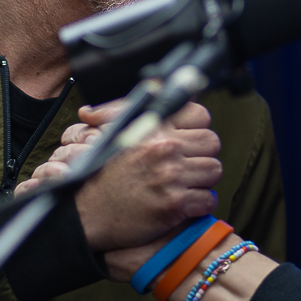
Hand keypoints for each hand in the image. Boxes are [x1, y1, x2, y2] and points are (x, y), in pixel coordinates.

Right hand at [17, 99, 221, 251]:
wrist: (86, 213)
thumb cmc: (99, 175)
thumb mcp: (115, 132)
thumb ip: (138, 110)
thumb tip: (159, 87)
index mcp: (152, 127)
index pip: (200, 115)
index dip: (198, 129)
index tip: (190, 141)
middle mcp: (164, 147)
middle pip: (211, 142)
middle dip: (203, 155)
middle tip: (190, 165)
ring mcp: (171, 175)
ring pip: (214, 170)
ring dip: (202, 179)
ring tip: (186, 185)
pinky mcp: (175, 203)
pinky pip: (208, 199)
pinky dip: (199, 204)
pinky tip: (184, 204)